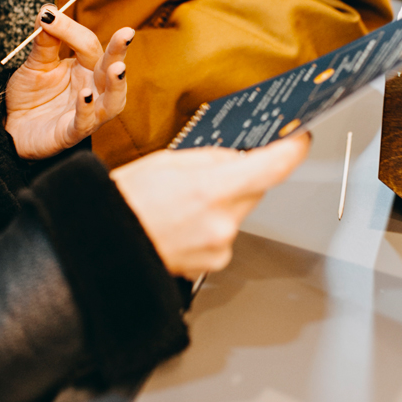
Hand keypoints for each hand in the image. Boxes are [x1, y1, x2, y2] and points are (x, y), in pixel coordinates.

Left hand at [5, 6, 133, 159]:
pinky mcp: (72, 133)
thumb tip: (48, 10)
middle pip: (111, 69)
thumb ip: (44, 41)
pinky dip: (87, 110)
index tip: (49, 16)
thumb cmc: (31, 95)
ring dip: (117, 85)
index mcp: (85, 68)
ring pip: (113, 102)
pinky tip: (85, 96)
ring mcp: (86, 113)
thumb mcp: (35, 64)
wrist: (12, 128)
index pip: (88, 45)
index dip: (70, 29)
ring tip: (117, 69)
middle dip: (119, 52)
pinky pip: (85, 123)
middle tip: (126, 34)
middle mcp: (93, 89)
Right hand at [110, 135, 309, 278]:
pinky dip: (210, 226)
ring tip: (181, 204)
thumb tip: (237, 158)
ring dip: (221, 205)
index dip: (292, 149)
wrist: (102, 246)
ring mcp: (220, 247)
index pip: (273, 167)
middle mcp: (223, 222)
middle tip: (204, 175)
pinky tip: (182, 224)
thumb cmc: (125, 202)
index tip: (299, 138)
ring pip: (237, 213)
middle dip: (238, 178)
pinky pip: (223, 235)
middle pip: (254, 190)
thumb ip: (209, 159)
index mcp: (212, 189)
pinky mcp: (214, 264)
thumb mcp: (166, 163)